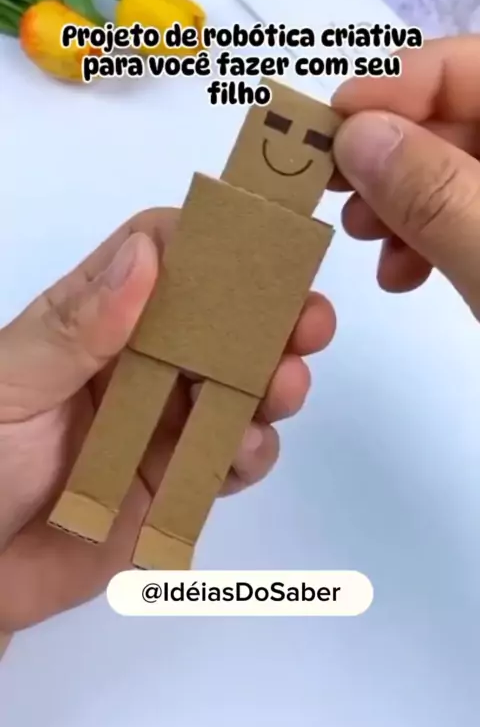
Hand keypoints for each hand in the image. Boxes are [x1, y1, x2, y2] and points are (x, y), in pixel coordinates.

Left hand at [0, 208, 335, 630]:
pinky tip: (247, 448)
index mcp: (92, 322)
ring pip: (235, 389)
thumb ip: (78, 328)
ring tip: (286, 386)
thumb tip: (147, 254)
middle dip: (268, 317)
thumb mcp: (15, 384)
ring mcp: (160, 424)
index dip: (210, 243)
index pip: (159, 258)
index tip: (261, 242)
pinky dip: (249, 451)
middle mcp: (135, 365)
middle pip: (214, 324)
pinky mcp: (175, 484)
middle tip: (310, 320)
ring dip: (271, 382)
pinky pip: (227, 460)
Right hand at [332, 35, 479, 317]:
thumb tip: (355, 134)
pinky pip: (469, 215)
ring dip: (401, 201)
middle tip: (337, 189)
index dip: (398, 83)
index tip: (331, 123)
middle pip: (457, 119)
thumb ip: (432, 191)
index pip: (470, 65)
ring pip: (456, 170)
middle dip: (391, 154)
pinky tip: (402, 273)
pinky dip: (430, 237)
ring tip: (365, 239)